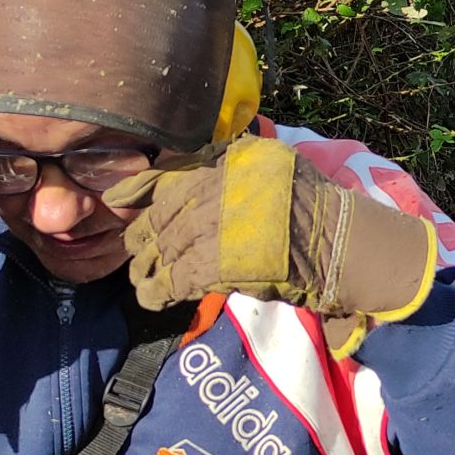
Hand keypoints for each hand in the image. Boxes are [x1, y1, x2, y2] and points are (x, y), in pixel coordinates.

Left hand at [107, 136, 436, 347]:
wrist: (338, 242)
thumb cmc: (313, 202)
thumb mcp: (275, 160)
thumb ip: (234, 157)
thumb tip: (200, 156)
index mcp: (227, 163)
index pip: (169, 174)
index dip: (137, 190)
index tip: (116, 201)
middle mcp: (215, 190)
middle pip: (162, 215)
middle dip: (143, 235)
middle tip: (137, 249)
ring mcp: (213, 228)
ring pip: (162, 247)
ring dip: (146, 265)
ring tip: (141, 276)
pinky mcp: (214, 266)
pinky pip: (172, 279)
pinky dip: (156, 291)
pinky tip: (151, 298)